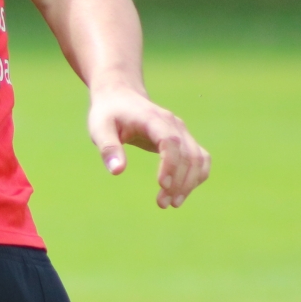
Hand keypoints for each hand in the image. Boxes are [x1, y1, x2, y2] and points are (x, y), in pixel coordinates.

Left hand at [87, 85, 209, 206]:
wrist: (121, 97)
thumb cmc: (108, 114)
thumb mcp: (99, 128)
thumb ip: (108, 148)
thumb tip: (117, 171)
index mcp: (152, 118)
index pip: (170, 141)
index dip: (170, 164)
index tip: (162, 185)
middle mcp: (173, 123)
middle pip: (188, 153)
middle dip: (179, 182)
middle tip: (162, 204)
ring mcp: (181, 131)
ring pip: (198, 158)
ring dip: (189, 183)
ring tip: (171, 204)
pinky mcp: (184, 139)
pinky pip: (200, 158)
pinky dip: (197, 177)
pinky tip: (182, 193)